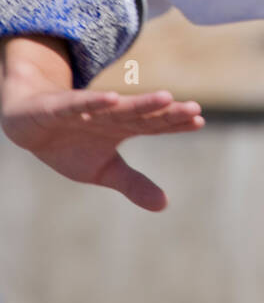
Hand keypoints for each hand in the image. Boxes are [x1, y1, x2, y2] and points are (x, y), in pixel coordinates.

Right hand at [0, 35, 204, 210]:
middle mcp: (108, 115)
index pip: (153, 125)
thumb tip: (165, 205)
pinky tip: (112, 98)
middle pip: (142, 114)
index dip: (174, 123)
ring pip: (117, 106)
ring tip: (166, 98)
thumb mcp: (102, 170)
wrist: (25, 124)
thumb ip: (133, 183)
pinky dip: (94, 101)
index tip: (199, 121)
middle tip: (194, 109)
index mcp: (121, 128)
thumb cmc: (69, 144)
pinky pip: (79, 103)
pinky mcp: (59, 107)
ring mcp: (86, 109)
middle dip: (166, 112)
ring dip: (140, 103)